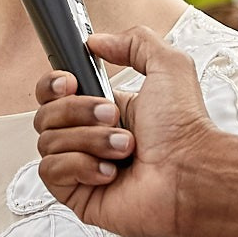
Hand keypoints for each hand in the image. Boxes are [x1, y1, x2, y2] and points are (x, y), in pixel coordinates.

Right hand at [33, 27, 218, 236]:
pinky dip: (80, 166)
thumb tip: (97, 42)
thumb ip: (135, 40)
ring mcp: (81, 168)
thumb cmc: (185, 130)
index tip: (71, 82)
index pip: (53, 94)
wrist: (191, 173)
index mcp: (102, 110)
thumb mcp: (168, 66)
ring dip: (90, 140)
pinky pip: (51, 171)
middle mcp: (88, 138)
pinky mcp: (78, 195)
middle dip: (79, 111)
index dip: (53, 85)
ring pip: (48, 142)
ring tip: (124, 148)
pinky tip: (109, 172)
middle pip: (46, 115)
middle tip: (113, 116)